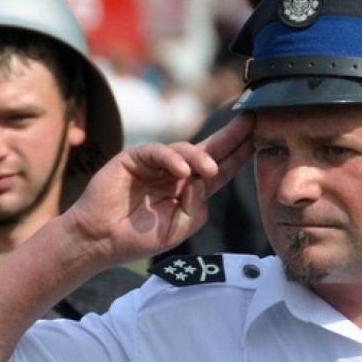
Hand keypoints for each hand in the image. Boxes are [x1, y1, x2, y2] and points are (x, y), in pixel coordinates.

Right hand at [64, 112, 254, 261]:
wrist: (101, 241)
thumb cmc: (138, 237)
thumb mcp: (179, 229)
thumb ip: (198, 209)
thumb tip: (203, 181)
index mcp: (190, 189)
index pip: (222, 167)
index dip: (240, 153)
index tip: (260, 138)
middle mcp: (177, 172)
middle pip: (210, 149)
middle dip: (232, 135)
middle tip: (251, 121)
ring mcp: (156, 164)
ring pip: (185, 150)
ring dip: (201, 158)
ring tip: (210, 170)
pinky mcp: (134, 158)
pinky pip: (157, 152)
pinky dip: (172, 159)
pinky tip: (183, 172)